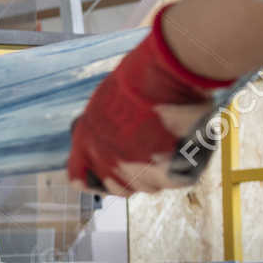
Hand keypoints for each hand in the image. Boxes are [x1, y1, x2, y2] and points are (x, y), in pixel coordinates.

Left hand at [68, 7, 229, 195]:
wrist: (166, 74)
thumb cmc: (137, 80)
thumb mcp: (104, 105)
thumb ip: (102, 132)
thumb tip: (110, 146)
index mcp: (86, 142)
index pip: (78, 177)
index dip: (92, 177)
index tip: (104, 173)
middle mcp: (109, 161)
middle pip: (118, 188)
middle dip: (130, 176)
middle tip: (146, 156)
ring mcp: (140, 170)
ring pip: (149, 186)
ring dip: (158, 170)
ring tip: (168, 141)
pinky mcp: (171, 173)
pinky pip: (175, 180)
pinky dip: (182, 166)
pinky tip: (183, 142)